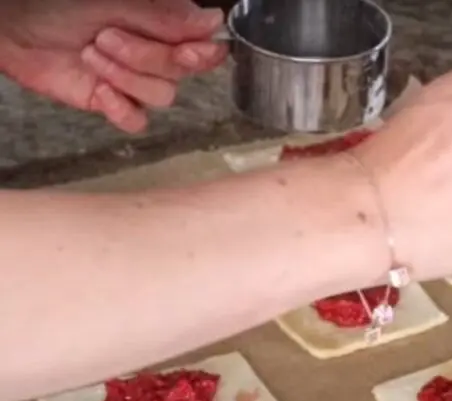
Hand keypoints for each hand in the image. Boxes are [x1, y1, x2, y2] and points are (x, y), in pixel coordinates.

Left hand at [0, 0, 225, 132]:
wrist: (15, 27)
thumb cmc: (62, 4)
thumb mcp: (119, 3)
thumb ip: (167, 17)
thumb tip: (215, 22)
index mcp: (166, 26)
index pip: (207, 49)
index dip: (200, 55)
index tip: (184, 51)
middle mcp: (158, 55)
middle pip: (181, 74)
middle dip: (143, 57)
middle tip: (106, 36)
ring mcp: (137, 82)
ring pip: (162, 97)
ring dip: (124, 77)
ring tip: (90, 54)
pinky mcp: (116, 104)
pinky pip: (138, 121)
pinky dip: (119, 109)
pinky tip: (99, 90)